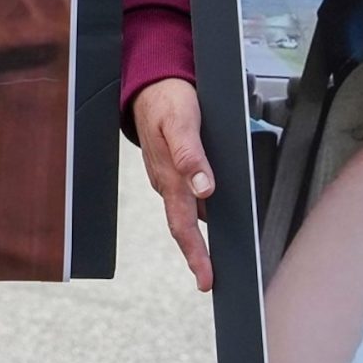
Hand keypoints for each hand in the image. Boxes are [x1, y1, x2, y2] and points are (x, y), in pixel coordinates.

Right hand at [132, 78, 214, 290]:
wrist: (148, 82)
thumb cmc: (167, 99)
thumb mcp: (181, 121)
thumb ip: (191, 155)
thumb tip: (205, 189)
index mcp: (170, 176)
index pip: (183, 224)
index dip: (195, 254)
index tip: (206, 279)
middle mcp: (167, 181)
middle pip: (183, 226)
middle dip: (196, 255)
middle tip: (209, 280)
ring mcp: (168, 175)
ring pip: (185, 212)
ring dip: (197, 236)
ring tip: (215, 258)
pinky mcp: (172, 167)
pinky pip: (185, 195)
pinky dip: (198, 211)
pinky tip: (211, 215)